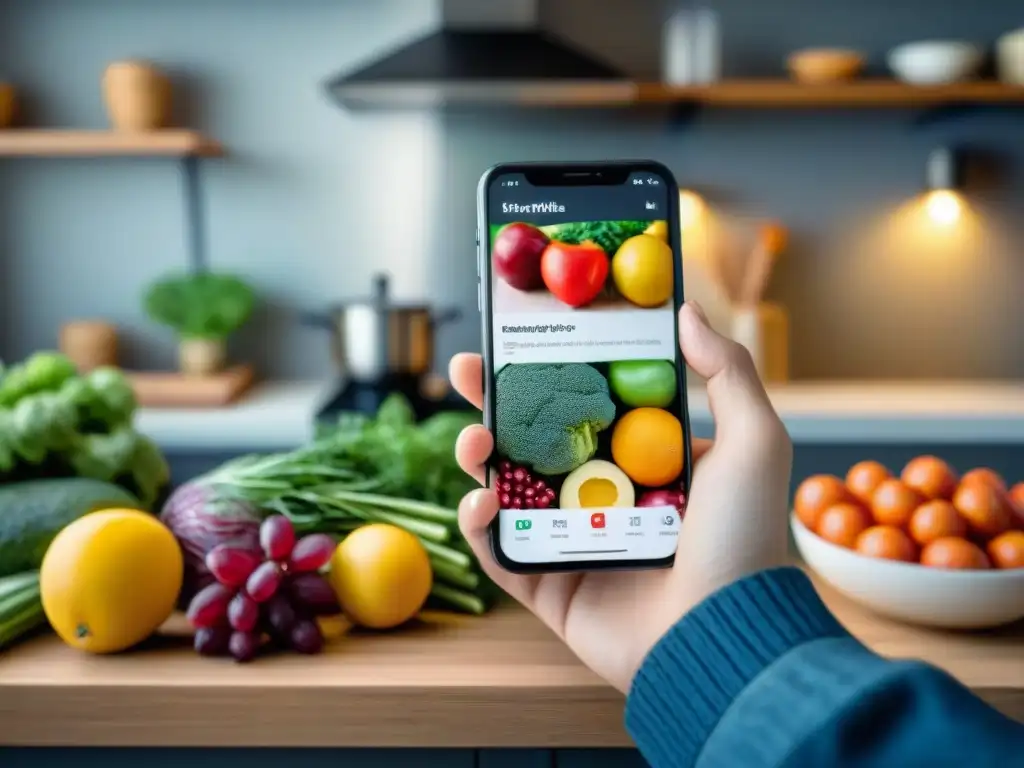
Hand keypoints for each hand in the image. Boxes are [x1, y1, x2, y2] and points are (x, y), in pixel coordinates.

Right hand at [448, 303, 792, 693]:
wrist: (723, 635)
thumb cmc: (742, 539)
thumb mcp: (754, 441)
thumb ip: (728, 372)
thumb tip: (687, 312)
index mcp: (643, 461)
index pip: (585, 404)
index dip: (550, 371)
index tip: (521, 339)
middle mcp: (603, 496)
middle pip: (533, 440)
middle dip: (494, 405)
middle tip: (467, 373)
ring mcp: (572, 541)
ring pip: (508, 490)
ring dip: (478, 459)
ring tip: (474, 440)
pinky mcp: (548, 587)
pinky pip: (501, 552)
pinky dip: (479, 525)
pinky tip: (481, 501)